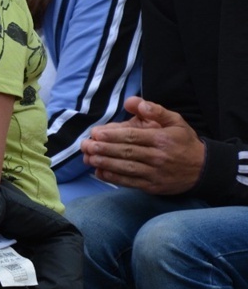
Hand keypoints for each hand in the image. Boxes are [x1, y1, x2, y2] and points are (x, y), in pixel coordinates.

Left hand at [80, 96, 205, 194]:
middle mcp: (158, 157)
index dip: (112, 136)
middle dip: (103, 149)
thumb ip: (154, 110)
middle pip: (126, 152)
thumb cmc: (184, 142)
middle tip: (85, 145)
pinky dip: (113, 177)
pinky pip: (129, 182)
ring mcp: (155, 173)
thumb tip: (133, 102)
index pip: (132, 137)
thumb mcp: (175, 121)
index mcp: (162, 139)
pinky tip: (99, 171)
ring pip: (125, 168)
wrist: (203, 169)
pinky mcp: (152, 186)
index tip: (95, 133)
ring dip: (104, 163)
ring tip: (88, 157)